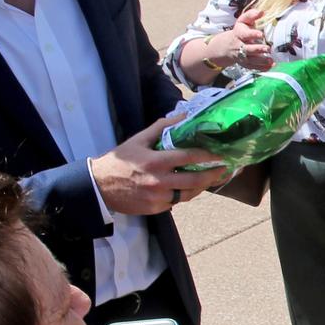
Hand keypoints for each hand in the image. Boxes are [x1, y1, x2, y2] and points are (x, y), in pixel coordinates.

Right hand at [88, 115, 228, 214]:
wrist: (99, 187)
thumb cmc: (120, 160)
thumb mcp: (139, 139)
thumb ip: (162, 127)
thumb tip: (184, 115)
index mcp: (156, 161)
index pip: (190, 157)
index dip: (209, 156)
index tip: (222, 154)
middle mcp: (159, 181)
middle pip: (195, 179)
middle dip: (213, 174)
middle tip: (225, 169)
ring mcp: (158, 197)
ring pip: (189, 193)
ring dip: (203, 186)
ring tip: (213, 178)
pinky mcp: (156, 208)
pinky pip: (177, 201)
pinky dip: (186, 194)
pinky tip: (193, 187)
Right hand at [228, 8, 273, 69]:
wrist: (227, 46)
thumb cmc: (239, 31)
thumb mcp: (243, 21)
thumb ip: (251, 15)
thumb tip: (262, 11)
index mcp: (239, 34)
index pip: (245, 34)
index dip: (252, 34)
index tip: (261, 34)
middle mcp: (239, 46)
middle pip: (247, 49)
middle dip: (257, 49)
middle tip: (268, 48)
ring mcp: (241, 56)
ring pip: (250, 60)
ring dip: (261, 61)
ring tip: (271, 60)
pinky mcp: (245, 64)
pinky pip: (253, 67)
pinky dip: (262, 68)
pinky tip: (271, 66)